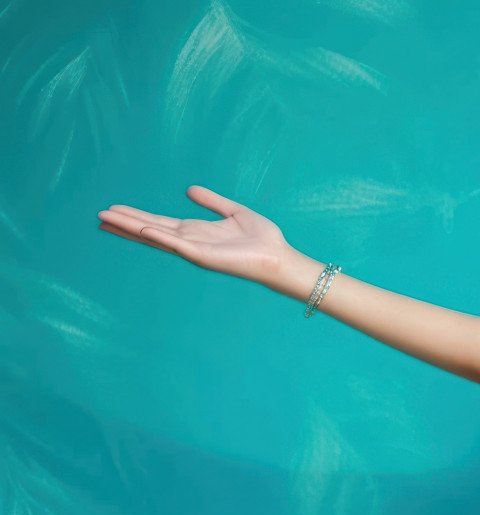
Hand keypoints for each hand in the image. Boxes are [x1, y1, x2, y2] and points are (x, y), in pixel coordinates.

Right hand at [97, 185, 294, 285]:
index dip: (136, 217)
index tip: (114, 210)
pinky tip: (141, 230)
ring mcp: (194, 250)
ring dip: (131, 229)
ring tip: (106, 221)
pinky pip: (177, 245)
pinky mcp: (203, 256)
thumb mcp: (233, 211)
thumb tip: (189, 189)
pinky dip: (159, 238)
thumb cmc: (262, 239)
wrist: (278, 256)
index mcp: (196, 231)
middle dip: (125, 223)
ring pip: (156, 237)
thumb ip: (211, 202)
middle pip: (150, 230)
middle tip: (99, 216)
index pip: (159, 223)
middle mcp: (190, 241)